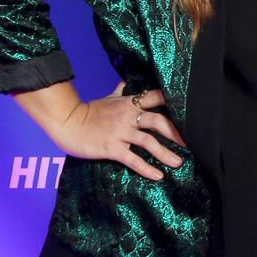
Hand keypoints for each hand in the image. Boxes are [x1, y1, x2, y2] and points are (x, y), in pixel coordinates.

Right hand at [51, 81, 188, 181]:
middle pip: (158, 121)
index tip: (188, 109)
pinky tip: (158, 176)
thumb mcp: (107, 98)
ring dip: (166, 153)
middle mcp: (127, 116)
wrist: (68, 123)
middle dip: (176, 133)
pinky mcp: (112, 148)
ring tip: (178, 162)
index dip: (173, 102)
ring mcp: (120, 132)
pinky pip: (133, 159)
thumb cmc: (88, 111)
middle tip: (189, 143)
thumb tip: (124, 81)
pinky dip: (147, 168)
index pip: (155, 98)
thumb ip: (119, 91)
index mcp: (128, 103)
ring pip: (149, 142)